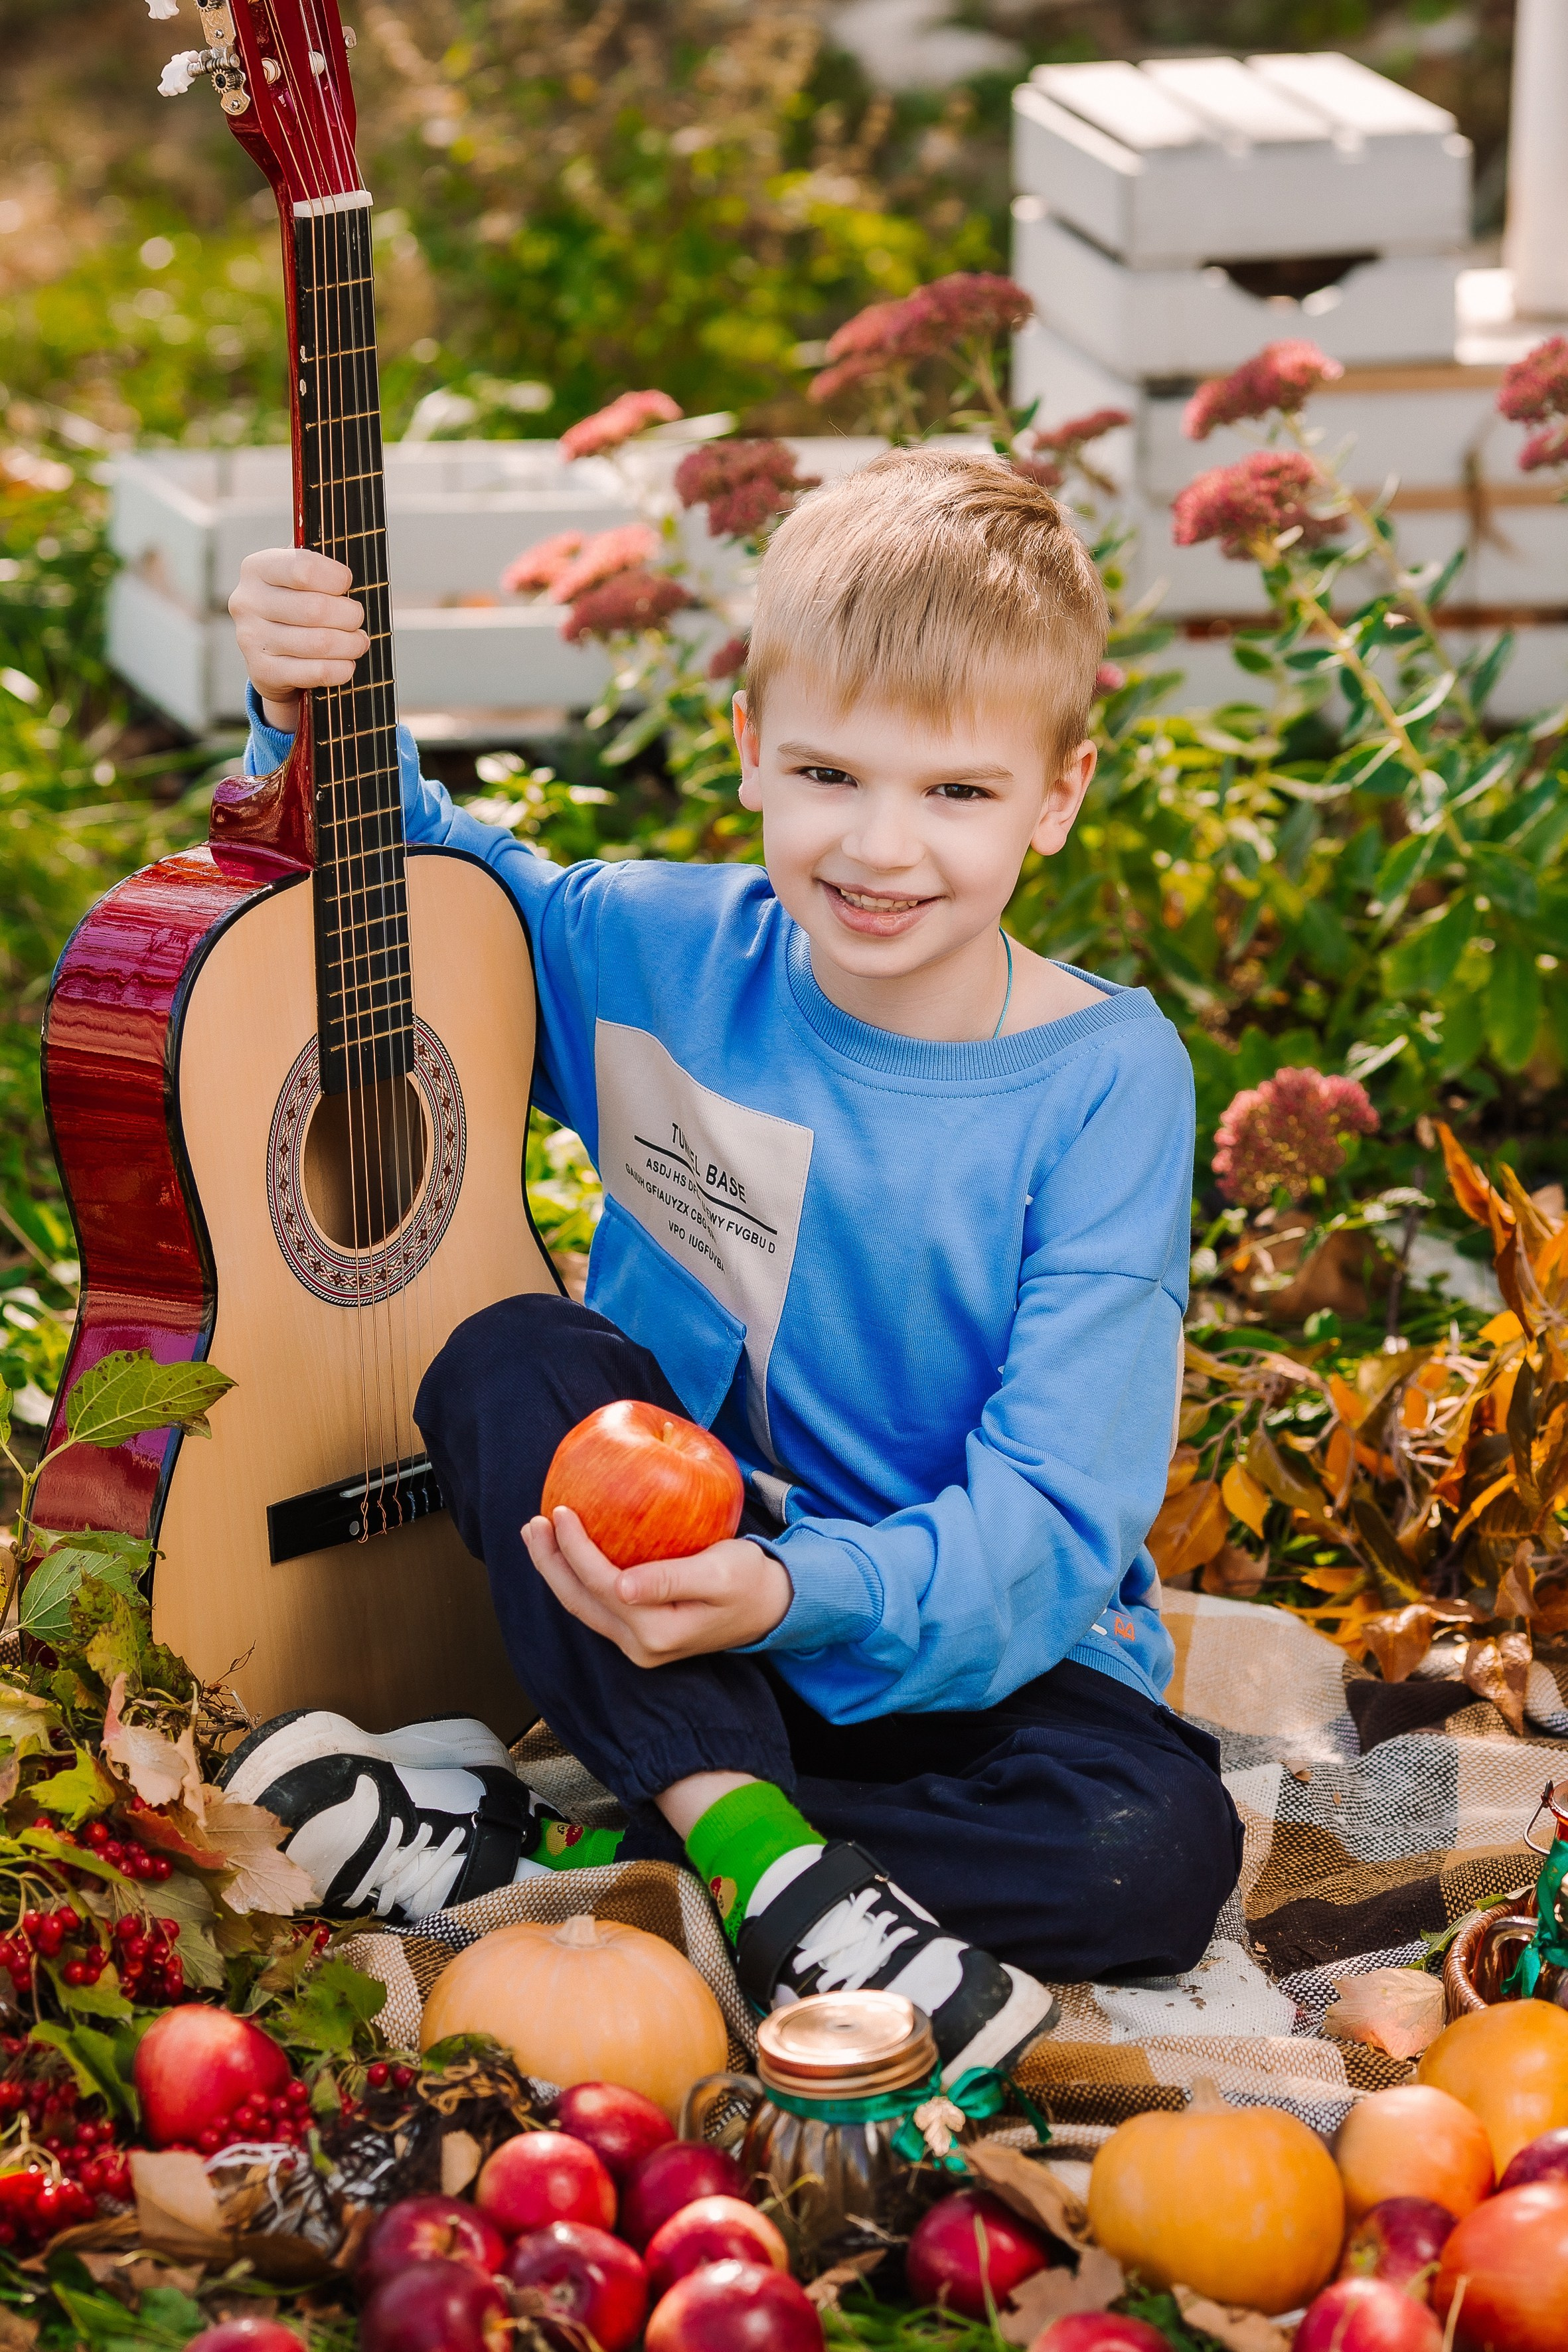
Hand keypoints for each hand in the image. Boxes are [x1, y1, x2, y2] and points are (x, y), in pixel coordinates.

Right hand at [228, 547, 369, 729]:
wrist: (269, 655)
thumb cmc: (295, 605)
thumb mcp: (297, 579)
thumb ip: (317, 568)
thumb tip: (348, 573)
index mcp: (257, 568)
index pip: (303, 568)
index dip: (336, 578)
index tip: (346, 584)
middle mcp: (247, 601)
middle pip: (316, 608)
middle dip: (350, 615)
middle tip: (356, 618)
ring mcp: (251, 638)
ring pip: (320, 642)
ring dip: (351, 644)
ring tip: (357, 642)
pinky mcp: (263, 671)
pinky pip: (316, 671)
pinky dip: (341, 669)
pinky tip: (346, 664)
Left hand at [523, 1507, 792, 1666]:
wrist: (770, 1606)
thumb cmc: (750, 1580)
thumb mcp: (720, 1572)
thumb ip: (672, 1579)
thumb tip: (621, 1587)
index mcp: (657, 1632)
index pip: (601, 1584)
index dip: (575, 1548)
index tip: (561, 1510)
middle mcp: (641, 1646)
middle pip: (580, 1601)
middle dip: (550, 1562)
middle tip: (532, 1524)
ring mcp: (638, 1645)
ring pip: (583, 1605)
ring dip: (557, 1570)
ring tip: (538, 1535)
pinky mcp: (639, 1634)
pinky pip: (597, 1604)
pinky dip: (577, 1576)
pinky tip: (568, 1552)